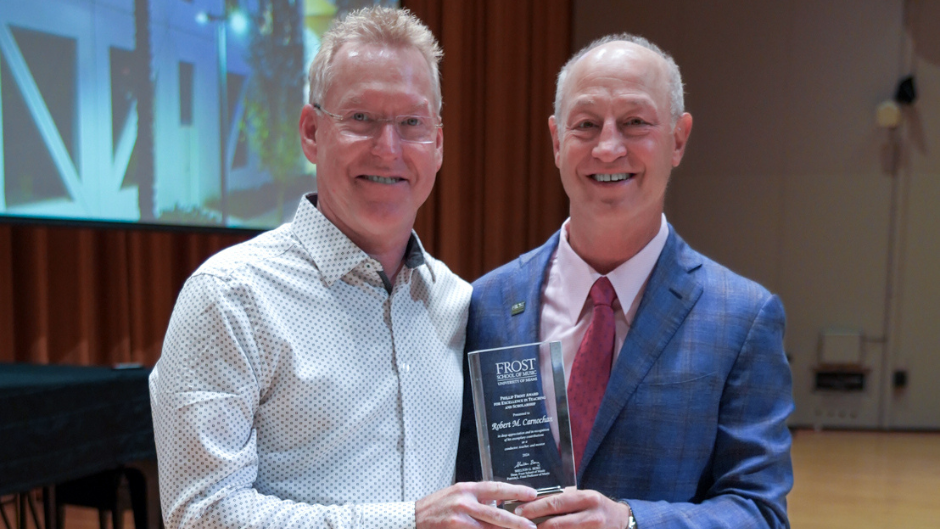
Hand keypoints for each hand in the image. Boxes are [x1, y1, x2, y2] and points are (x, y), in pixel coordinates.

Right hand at [416, 482, 538, 528]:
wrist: (412, 518)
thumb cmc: (436, 506)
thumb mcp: (457, 494)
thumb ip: (477, 498)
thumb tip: (498, 503)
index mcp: (467, 489)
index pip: (496, 488)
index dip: (516, 491)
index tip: (532, 494)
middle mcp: (464, 502)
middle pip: (496, 514)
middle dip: (517, 522)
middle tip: (531, 526)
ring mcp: (459, 519)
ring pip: (489, 528)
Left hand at [513, 489, 630, 528]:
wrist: (621, 520)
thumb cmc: (597, 506)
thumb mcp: (584, 496)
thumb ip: (564, 499)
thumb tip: (535, 500)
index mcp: (587, 498)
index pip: (555, 503)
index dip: (535, 508)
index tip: (519, 510)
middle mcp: (591, 516)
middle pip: (556, 523)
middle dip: (535, 524)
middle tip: (520, 523)